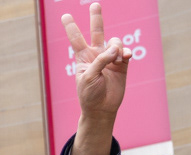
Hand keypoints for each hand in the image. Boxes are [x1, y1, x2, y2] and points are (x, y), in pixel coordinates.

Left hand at [62, 3, 131, 120]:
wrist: (101, 109)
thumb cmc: (89, 95)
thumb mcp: (89, 77)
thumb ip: (100, 60)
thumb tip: (115, 48)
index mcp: (83, 58)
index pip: (76, 39)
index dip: (71, 27)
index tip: (65, 15)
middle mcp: (96, 55)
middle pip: (97, 31)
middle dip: (96, 18)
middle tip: (95, 5)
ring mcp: (110, 58)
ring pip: (115, 42)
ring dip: (117, 49)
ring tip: (116, 61)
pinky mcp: (122, 64)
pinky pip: (126, 51)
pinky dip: (126, 52)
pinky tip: (126, 57)